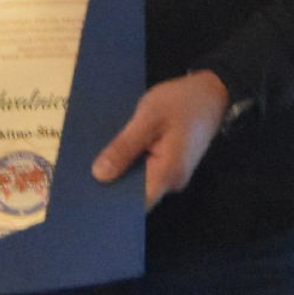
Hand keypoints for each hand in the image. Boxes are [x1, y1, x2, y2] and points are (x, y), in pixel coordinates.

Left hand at [91, 70, 229, 210]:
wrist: (213, 91)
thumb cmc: (181, 101)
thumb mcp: (147, 118)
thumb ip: (124, 147)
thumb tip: (99, 176)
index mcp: (167, 173)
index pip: (135, 204)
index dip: (111, 201)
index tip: (86, 195)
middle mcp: (172, 181)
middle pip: (136, 193)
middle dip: (112, 183)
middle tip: (80, 173)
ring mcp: (173, 174)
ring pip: (140, 180)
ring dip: (121, 170)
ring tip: (91, 159)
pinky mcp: (172, 164)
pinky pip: (147, 169)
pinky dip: (131, 161)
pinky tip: (114, 150)